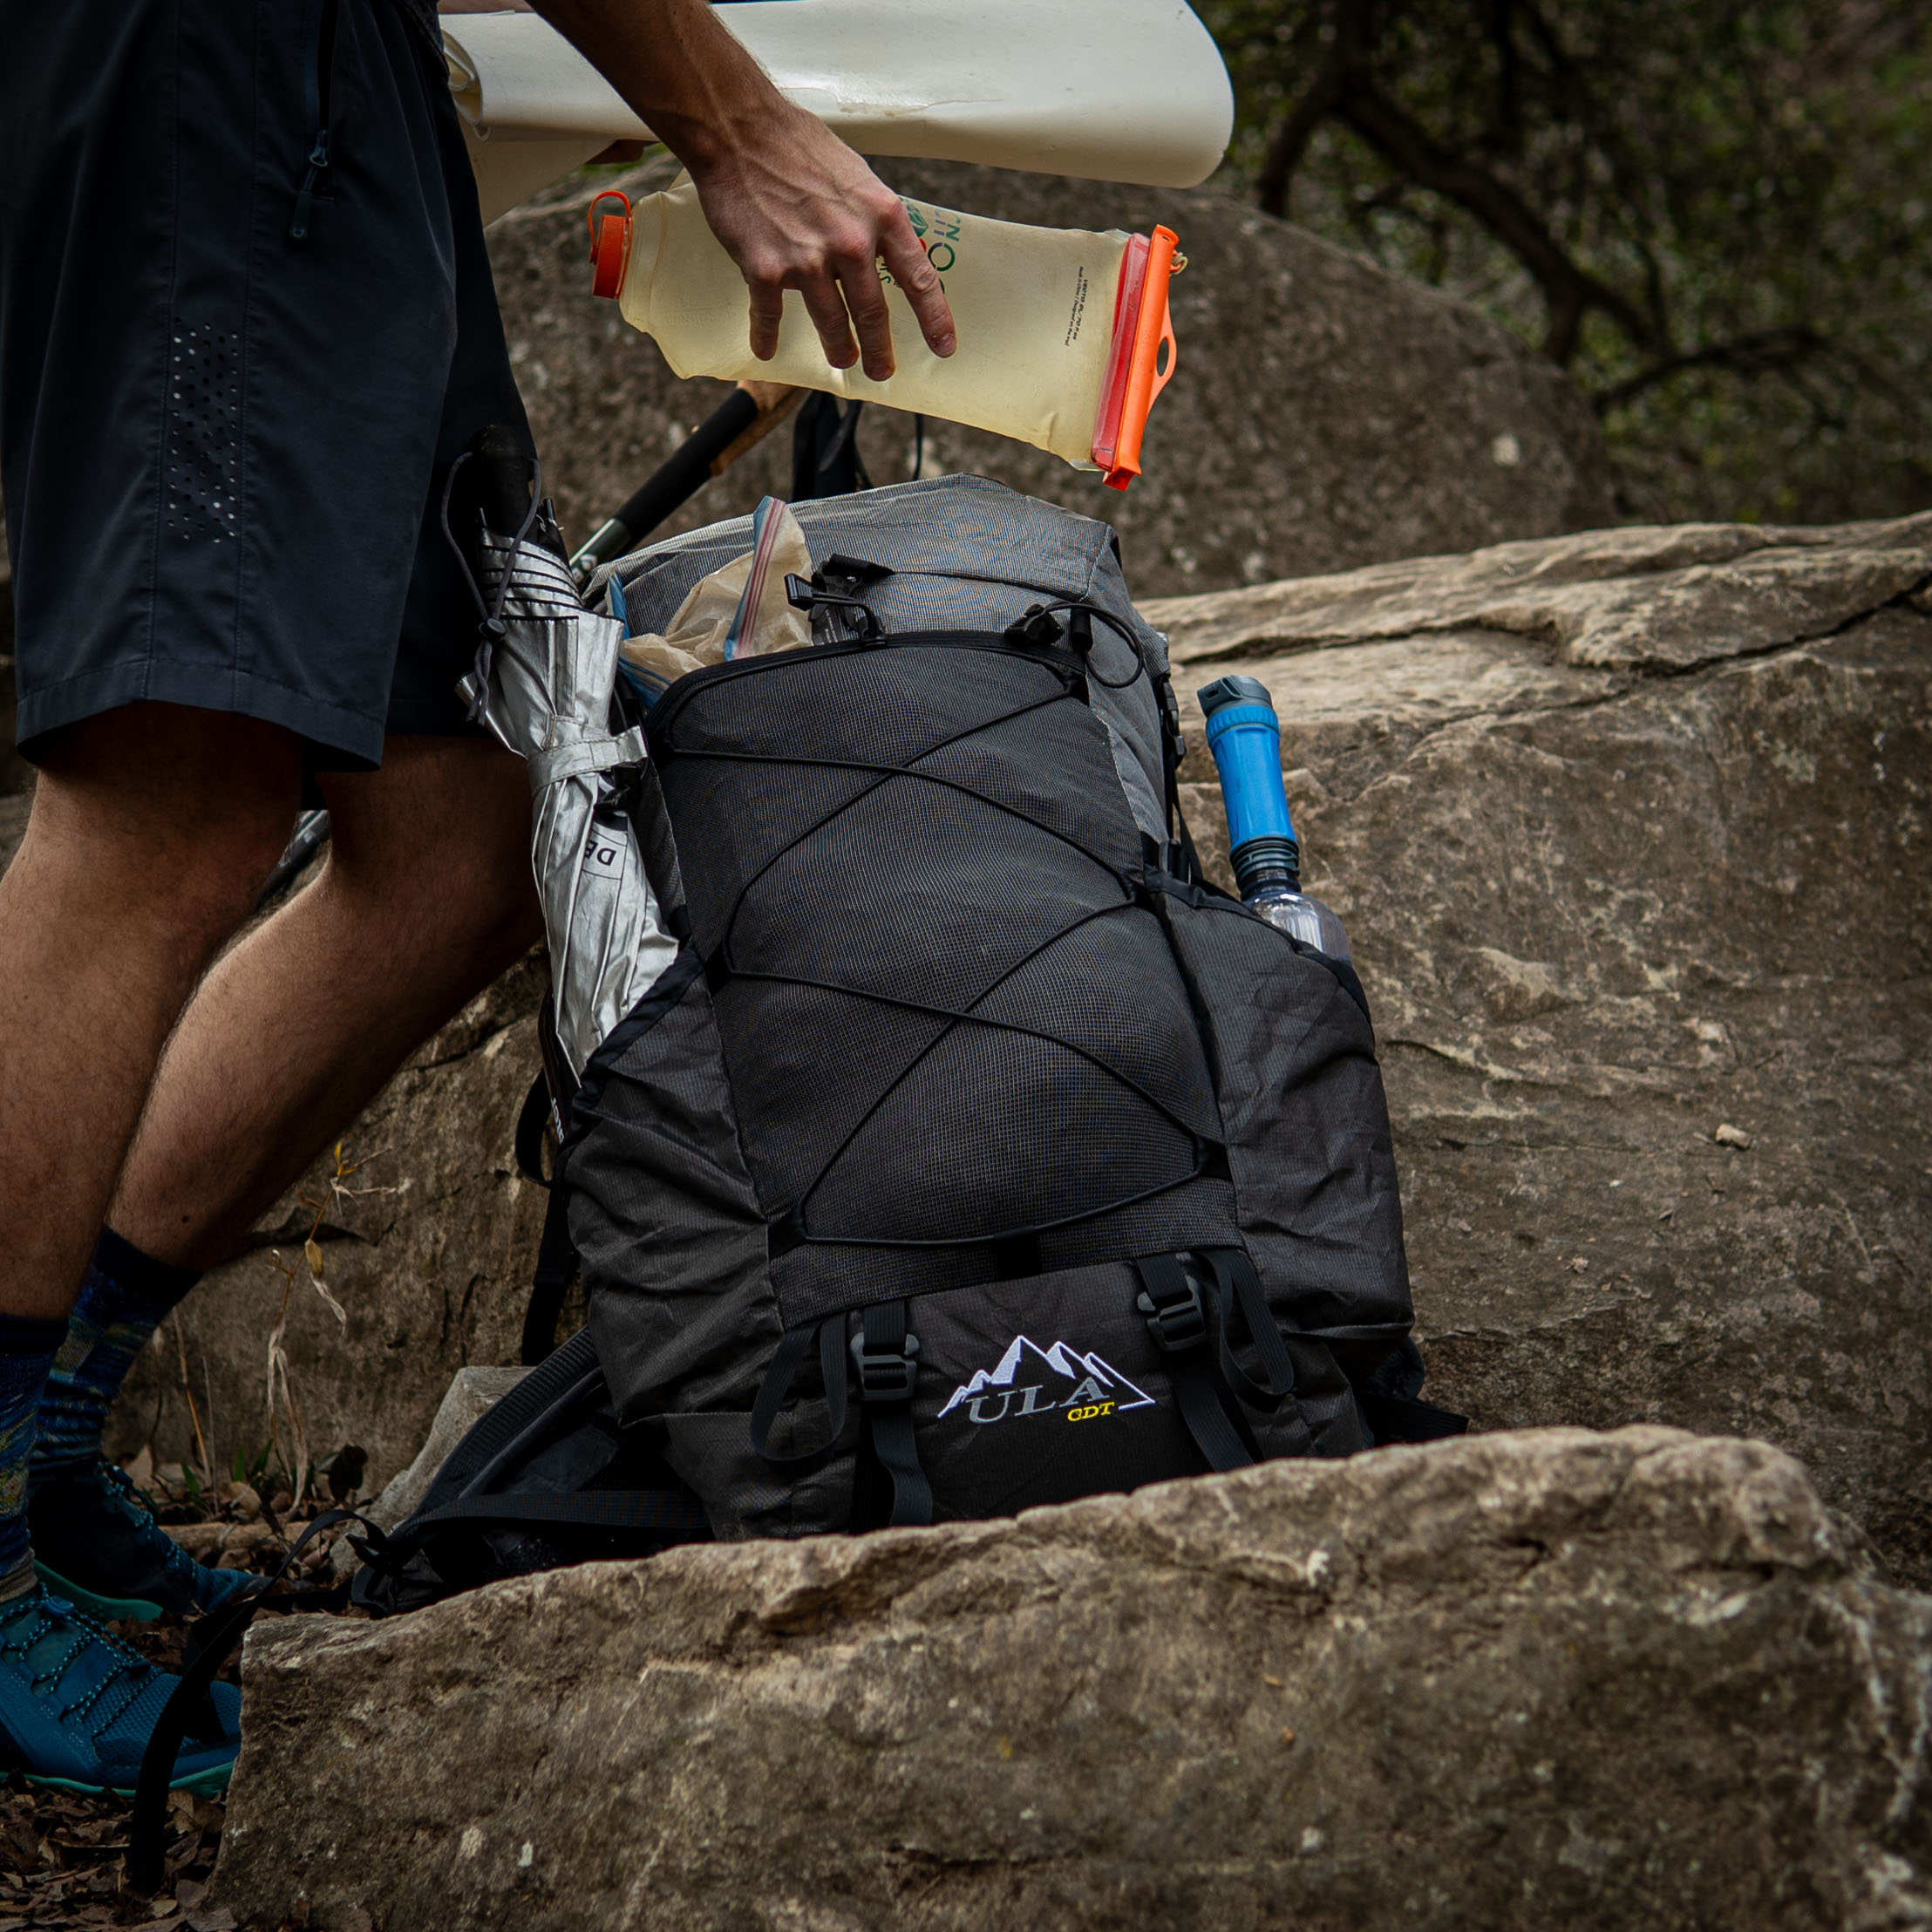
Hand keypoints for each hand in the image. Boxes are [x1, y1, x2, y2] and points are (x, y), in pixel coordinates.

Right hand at [531, 0, 955, 378]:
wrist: (740, 129)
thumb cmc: (801, 146)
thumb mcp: (858, 177)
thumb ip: (873, 220)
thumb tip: (885, 253)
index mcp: (881, 216)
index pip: (918, 278)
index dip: (935, 318)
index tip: (944, 348)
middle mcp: (851, 243)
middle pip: (873, 312)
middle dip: (880, 350)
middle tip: (882, 372)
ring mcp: (808, 260)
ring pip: (831, 322)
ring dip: (838, 347)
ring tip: (842, 360)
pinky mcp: (765, 268)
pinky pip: (770, 315)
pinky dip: (767, 335)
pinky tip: (766, 349)